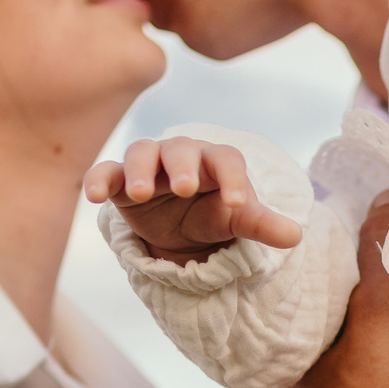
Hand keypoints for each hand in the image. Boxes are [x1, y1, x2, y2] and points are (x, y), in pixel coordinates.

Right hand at [84, 136, 303, 263]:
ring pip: (141, 153)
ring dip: (139, 170)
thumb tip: (296, 237)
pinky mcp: (120, 181)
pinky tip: (92, 195)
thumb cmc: (213, 213)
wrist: (179, 224)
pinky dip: (98, 179)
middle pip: (182, 150)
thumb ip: (261, 225)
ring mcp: (149, 165)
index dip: (234, 180)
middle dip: (181, 166)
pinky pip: (106, 172)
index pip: (227, 161)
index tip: (239, 205)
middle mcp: (182, 156)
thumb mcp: (236, 221)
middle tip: (183, 188)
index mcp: (216, 162)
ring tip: (140, 193)